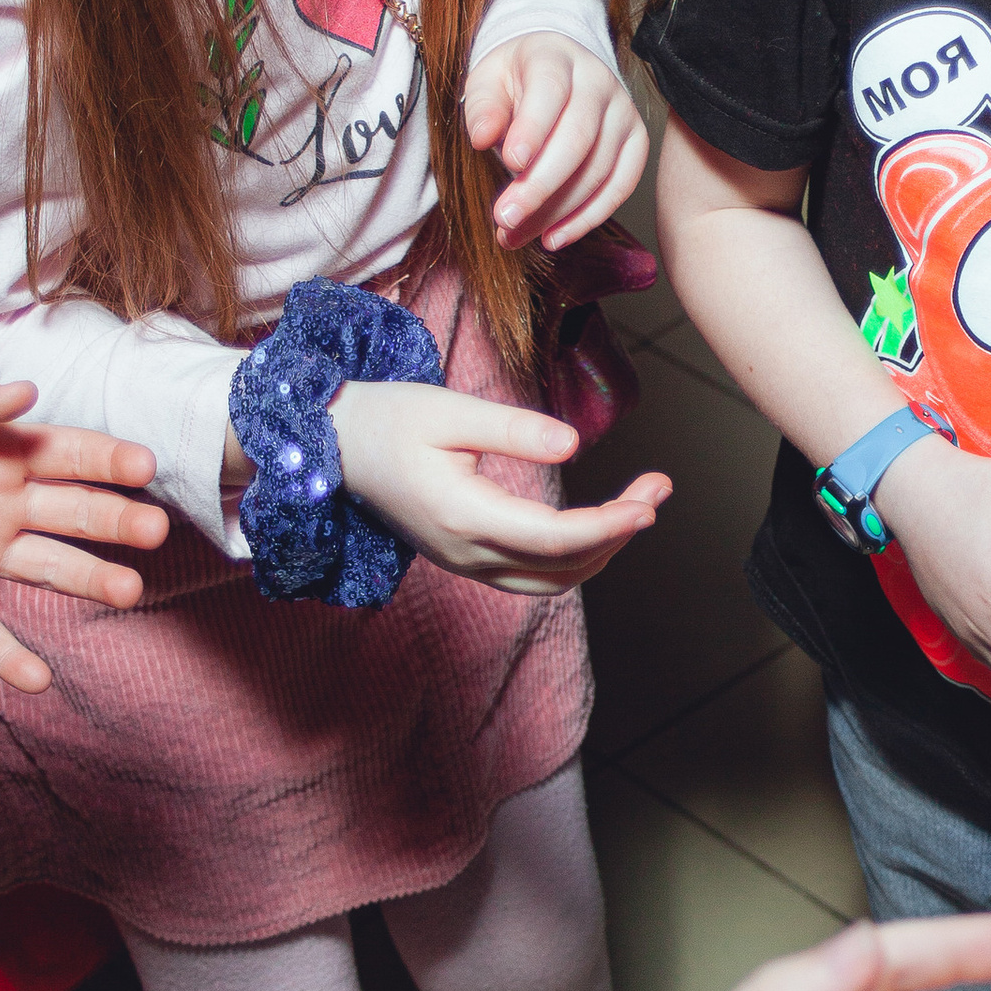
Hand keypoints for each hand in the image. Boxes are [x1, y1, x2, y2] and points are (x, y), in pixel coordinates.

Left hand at [0, 375, 166, 693]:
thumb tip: (26, 392)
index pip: (69, 455)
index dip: (108, 460)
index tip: (145, 468)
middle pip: (73, 514)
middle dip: (116, 522)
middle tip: (153, 531)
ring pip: (45, 569)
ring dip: (89, 581)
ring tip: (129, 592)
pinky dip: (7, 656)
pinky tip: (40, 681)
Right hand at [330, 377, 668, 590]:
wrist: (332, 447)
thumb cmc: (387, 420)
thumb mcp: (447, 410)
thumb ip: (512, 429)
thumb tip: (573, 445)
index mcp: (463, 515)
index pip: (554, 538)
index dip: (609, 525)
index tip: (649, 503)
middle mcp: (466, 552)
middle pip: (563, 565)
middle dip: (619, 532)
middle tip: (658, 488)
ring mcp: (465, 563)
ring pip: (552, 580)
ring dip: (602, 550)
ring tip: (639, 504)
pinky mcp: (466, 558)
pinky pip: (533, 575)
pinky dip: (575, 556)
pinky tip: (599, 523)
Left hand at [464, 33, 647, 251]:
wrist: (556, 73)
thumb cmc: (515, 81)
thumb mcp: (487, 82)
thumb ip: (483, 108)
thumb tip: (482, 138)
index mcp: (556, 58)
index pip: (550, 92)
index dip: (533, 129)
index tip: (511, 164)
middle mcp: (598, 82)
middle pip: (578, 138)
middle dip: (540, 185)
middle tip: (505, 217)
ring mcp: (623, 113)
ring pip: (599, 170)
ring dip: (557, 211)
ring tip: (516, 234)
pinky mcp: (636, 143)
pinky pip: (620, 187)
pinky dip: (587, 218)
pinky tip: (554, 237)